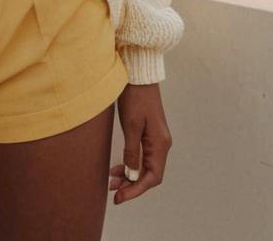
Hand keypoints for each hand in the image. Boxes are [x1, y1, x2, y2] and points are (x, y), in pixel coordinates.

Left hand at [108, 82, 171, 205]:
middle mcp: (161, 144)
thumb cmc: (135, 97)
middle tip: (112, 192)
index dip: (136, 190)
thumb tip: (132, 175)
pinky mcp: (148, 132)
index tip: (119, 198)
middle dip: (131, 185)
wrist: (139, 74)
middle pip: (149, 174)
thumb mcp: (131, 125)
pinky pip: (141, 155)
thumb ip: (132, 151)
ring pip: (144, 166)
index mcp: (160, 144)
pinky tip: (117, 167)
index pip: (152, 177)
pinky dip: (130, 164)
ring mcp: (156, 138)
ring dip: (129, 176)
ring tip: (110, 181)